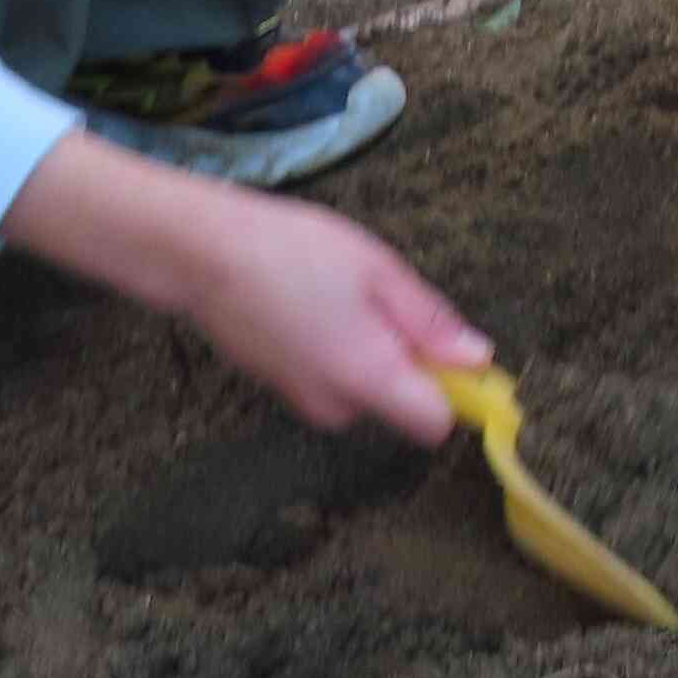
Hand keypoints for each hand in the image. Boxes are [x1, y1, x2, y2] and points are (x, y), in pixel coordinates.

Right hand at [0, 131, 488, 442]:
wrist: (200, 254)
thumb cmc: (292, 252)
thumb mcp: (379, 271)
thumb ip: (430, 322)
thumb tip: (477, 359)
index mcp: (367, 380)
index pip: (436, 425)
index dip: (456, 391)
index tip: (452, 349)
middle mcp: (335, 406)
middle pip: (403, 402)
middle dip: (408, 356)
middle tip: (379, 296)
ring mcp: (303, 400)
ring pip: (368, 387)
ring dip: (371, 348)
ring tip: (339, 292)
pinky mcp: (281, 387)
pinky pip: (334, 376)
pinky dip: (337, 347)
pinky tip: (312, 302)